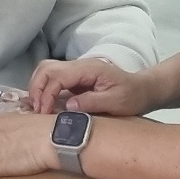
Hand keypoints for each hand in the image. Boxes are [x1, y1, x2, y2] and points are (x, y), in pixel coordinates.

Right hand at [28, 58, 161, 116]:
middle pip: (46, 68)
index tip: (44, 113)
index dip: (47, 94)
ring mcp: (76, 70)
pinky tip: (42, 104)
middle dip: (37, 89)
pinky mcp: (74, 78)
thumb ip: (92, 102)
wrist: (143, 90)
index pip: (58, 76)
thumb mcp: (117, 102)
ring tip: (38, 107)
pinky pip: (52, 79)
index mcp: (89, 68)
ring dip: (38, 88)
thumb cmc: (133, 96)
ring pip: (46, 70)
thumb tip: (68, 106)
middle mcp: (79, 65)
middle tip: (37, 110)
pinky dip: (43, 89)